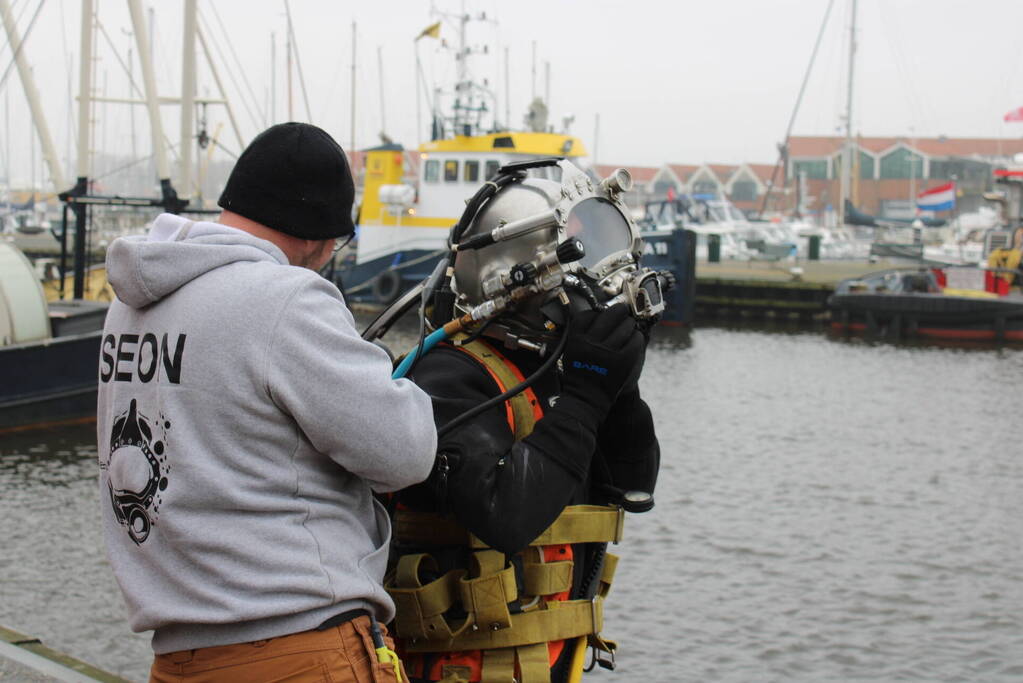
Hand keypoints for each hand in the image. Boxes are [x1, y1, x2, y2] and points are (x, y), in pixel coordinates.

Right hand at [560, 300, 645, 416]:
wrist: (587, 398)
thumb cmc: (580, 373)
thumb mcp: (571, 350)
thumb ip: (581, 333)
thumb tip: (598, 314)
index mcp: (577, 340)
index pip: (588, 315)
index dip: (597, 312)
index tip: (601, 314)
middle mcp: (592, 343)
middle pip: (609, 315)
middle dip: (619, 310)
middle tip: (622, 312)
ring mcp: (609, 352)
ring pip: (625, 325)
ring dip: (629, 323)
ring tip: (629, 326)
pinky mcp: (624, 360)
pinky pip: (635, 339)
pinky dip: (636, 337)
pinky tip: (634, 338)